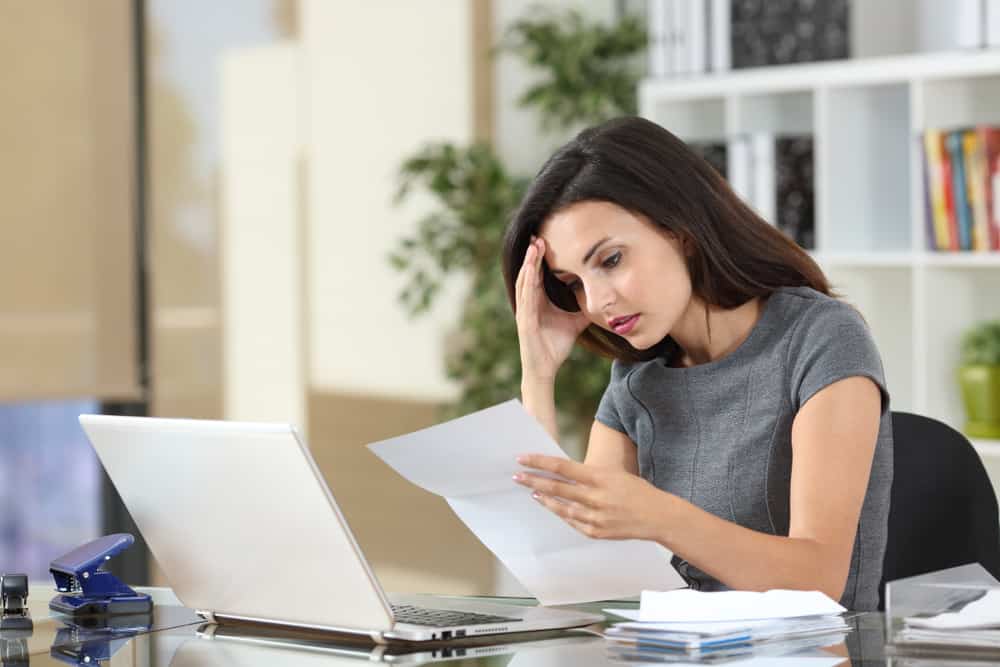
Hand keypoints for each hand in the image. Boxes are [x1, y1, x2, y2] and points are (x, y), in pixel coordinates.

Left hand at [512, 455, 669, 541]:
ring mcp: (595, 517)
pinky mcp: (597, 532)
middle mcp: (595, 498)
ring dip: (544, 499)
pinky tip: (551, 507)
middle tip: (517, 476)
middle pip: (557, 487)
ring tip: (531, 492)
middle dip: (534, 481)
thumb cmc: (637, 491)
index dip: (540, 462)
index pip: (562, 467)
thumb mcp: (615, 474)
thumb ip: (590, 475)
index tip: (523, 458)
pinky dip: (560, 513)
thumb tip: (564, 472)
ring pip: (561, 507)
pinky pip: (572, 522)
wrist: (658, 516)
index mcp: (600, 478)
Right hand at [514, 237, 589, 381]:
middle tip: (537, 235)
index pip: (539, 275)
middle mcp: (529, 304)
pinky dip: (528, 283)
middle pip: (530, 273)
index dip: (541, 258)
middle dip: (533, 254)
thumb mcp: (575, 323)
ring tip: (533, 246)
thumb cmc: (555, 347)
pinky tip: (531, 270)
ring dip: (529, 264)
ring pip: (525, 282)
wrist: (545, 369)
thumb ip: (584, 310)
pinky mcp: (525, 322)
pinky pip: (526, 298)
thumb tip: (602, 300)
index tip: (545, 240)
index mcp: (538, 302)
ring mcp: (525, 312)